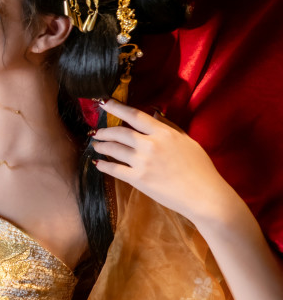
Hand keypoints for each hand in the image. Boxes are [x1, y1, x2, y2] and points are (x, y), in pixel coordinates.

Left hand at [90, 98, 236, 226]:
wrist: (204, 196)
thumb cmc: (200, 168)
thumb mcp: (187, 141)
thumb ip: (169, 126)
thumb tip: (154, 113)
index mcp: (163, 133)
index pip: (135, 115)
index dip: (116, 107)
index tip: (103, 103)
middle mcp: (150, 145)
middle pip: (120, 132)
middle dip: (105, 131)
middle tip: (96, 131)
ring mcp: (142, 162)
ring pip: (115, 149)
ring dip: (102, 146)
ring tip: (96, 145)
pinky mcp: (138, 179)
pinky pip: (115, 170)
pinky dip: (104, 165)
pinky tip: (98, 163)